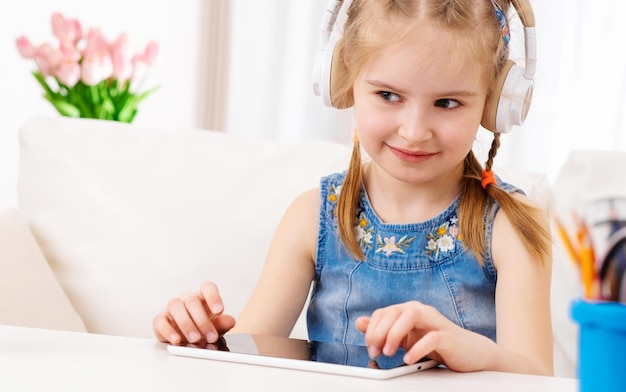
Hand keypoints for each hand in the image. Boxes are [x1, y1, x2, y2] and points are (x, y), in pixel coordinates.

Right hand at [152, 281, 235, 344]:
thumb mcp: (215, 326)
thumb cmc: (201, 327)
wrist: (184, 337)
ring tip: (195, 339)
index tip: (219, 310)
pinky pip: (160, 320)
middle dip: (202, 320)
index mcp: (202, 297)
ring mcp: (172, 308)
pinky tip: (177, 340)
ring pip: (175, 306)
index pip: (207, 288)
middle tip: (210, 336)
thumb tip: (230, 320)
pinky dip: (168, 330)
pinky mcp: (160, 319)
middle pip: (192, 301)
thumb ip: (222, 323)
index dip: (213, 297)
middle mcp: (186, 299)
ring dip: (186, 324)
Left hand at [355, 301, 495, 371]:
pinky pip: (432, 337)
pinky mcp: (448, 336)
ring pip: (410, 315)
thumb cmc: (437, 345)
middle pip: (393, 312)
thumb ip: (384, 330)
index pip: (383, 313)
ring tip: (390, 353)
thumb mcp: (405, 337)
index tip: (371, 349)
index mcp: (409, 310)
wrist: (470, 353)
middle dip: (379, 333)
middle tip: (377, 352)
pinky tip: (409, 359)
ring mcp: (435, 321)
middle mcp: (421, 311)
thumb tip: (360, 322)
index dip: (372, 330)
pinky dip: (417, 348)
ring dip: (395, 334)